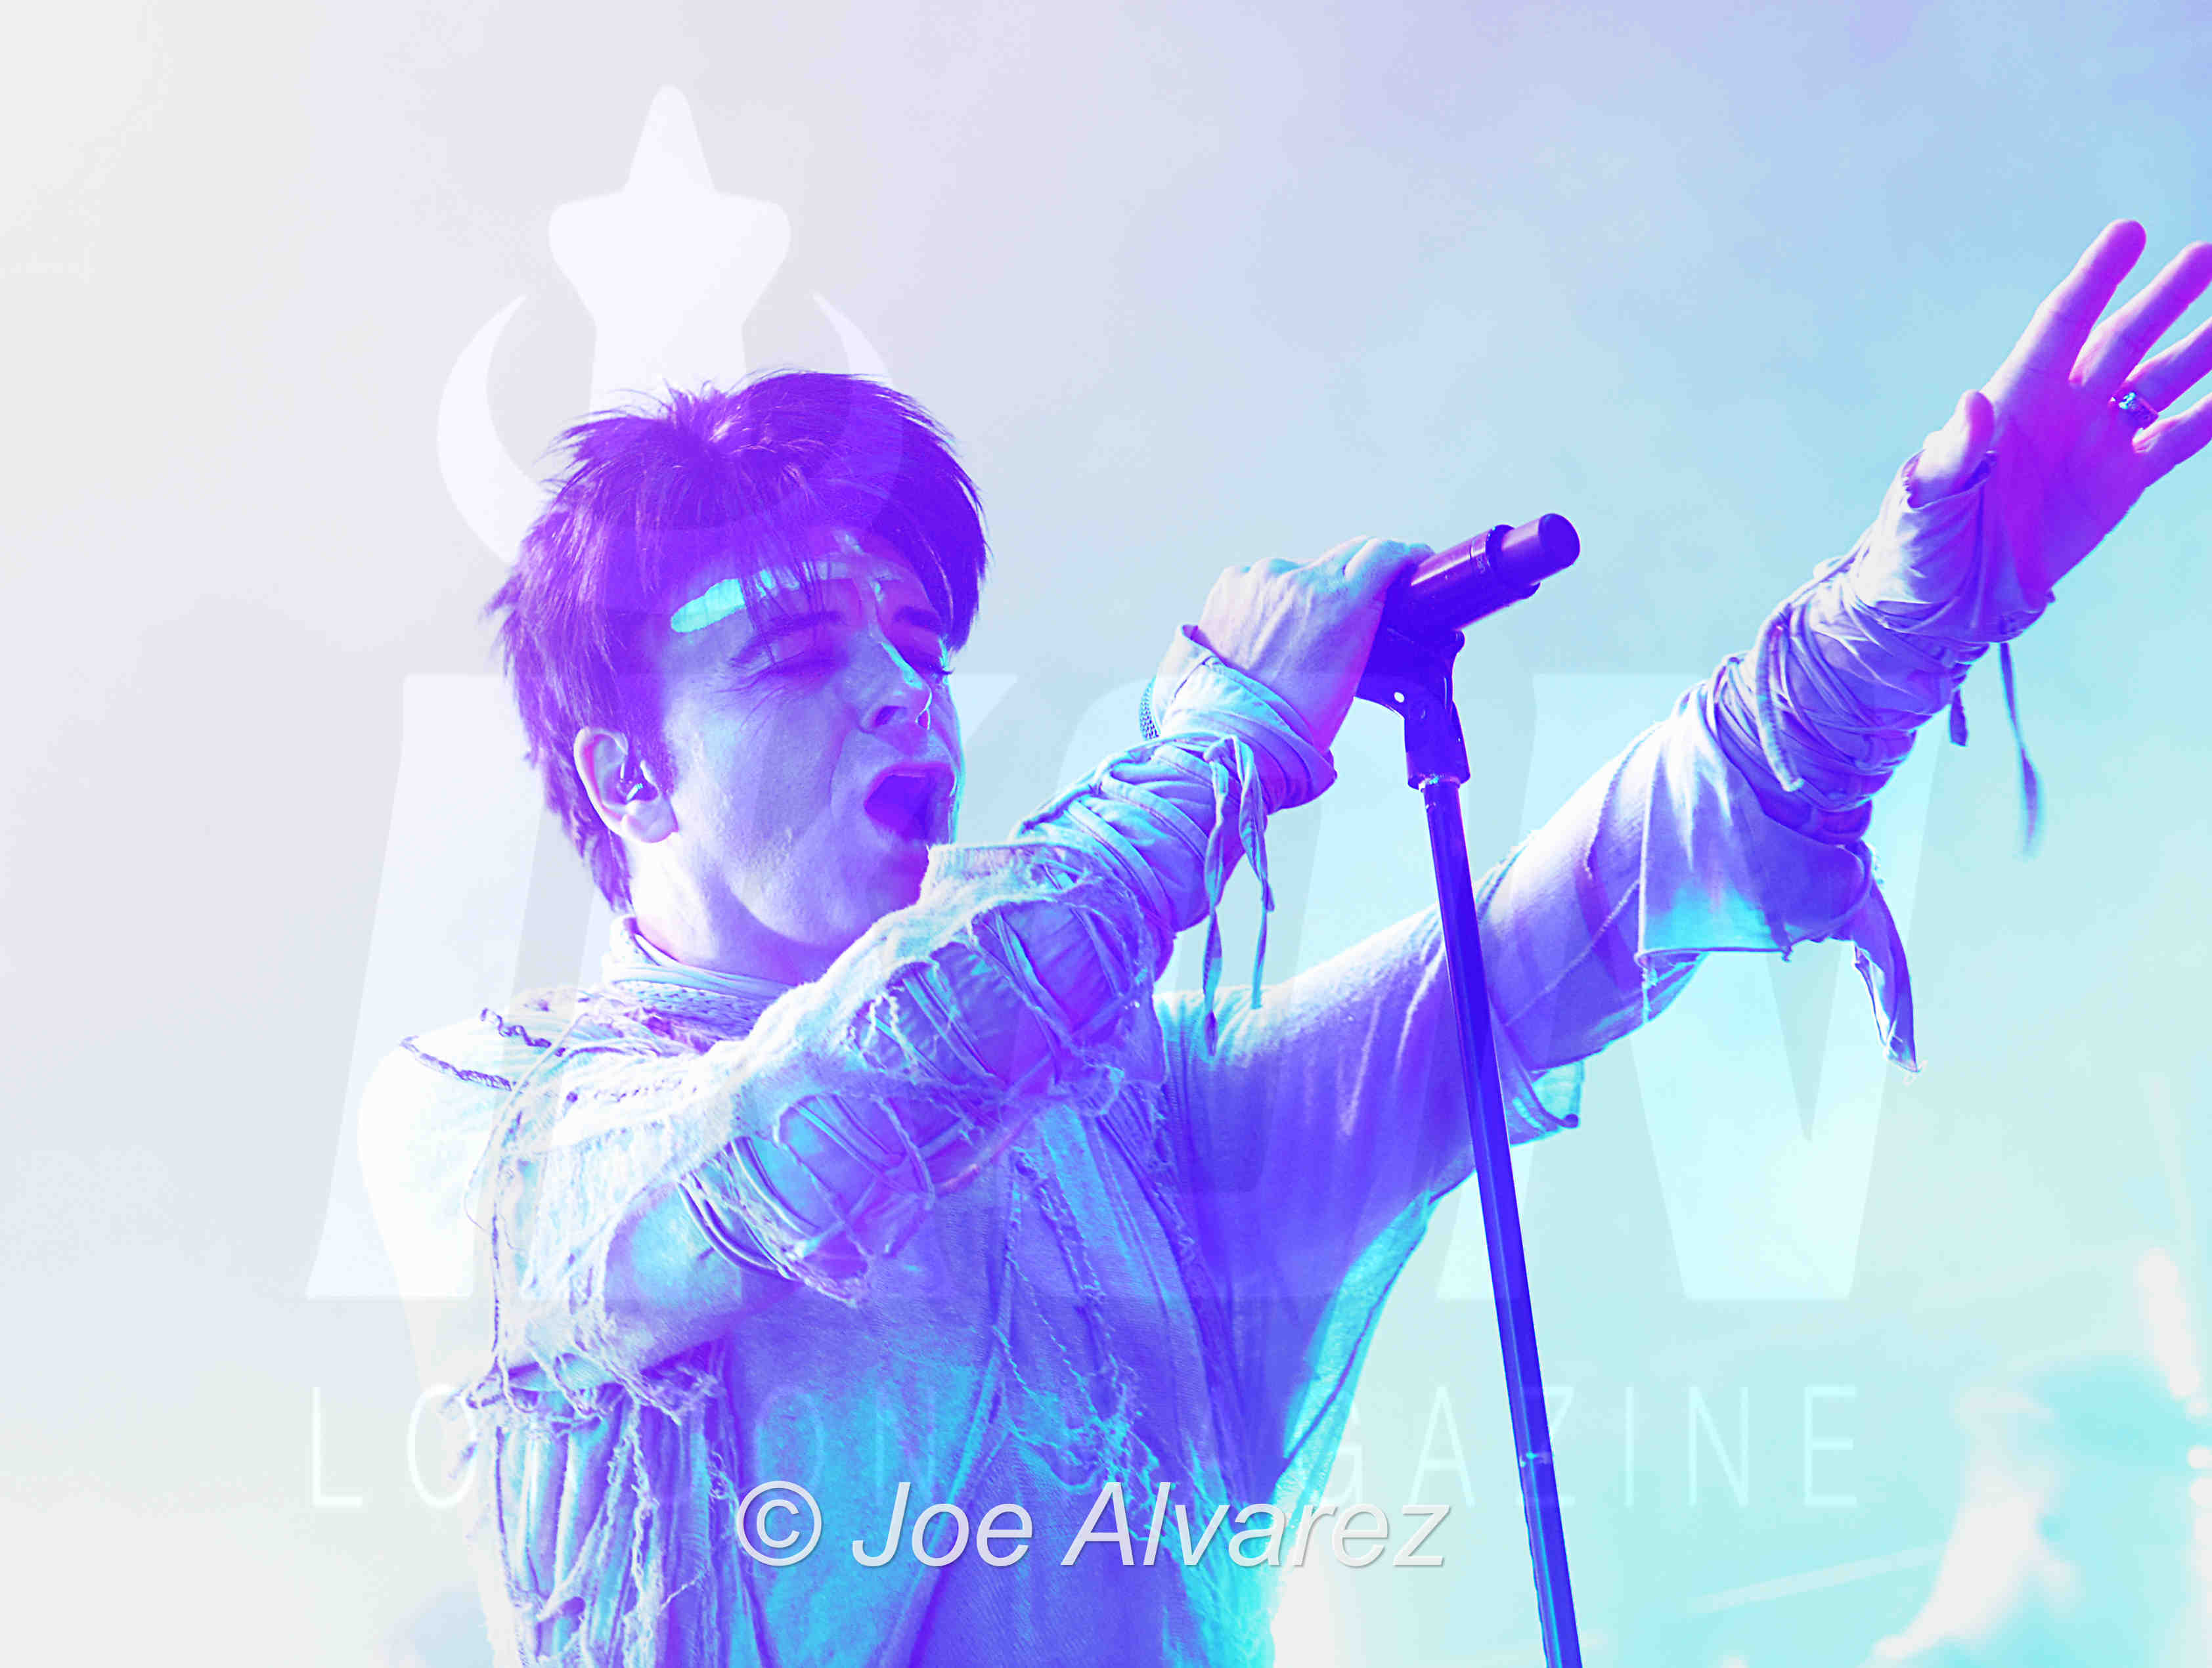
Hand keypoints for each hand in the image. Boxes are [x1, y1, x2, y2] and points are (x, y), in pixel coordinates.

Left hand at [1190, 536, 1428, 750]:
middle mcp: (1301, 580)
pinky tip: (1262, 632)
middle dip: (1356, 574)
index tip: (1409, 558)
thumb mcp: (1353, 668)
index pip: (1384, 553)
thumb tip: (1370, 597)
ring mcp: (1263, 577)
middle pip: (1346, 553)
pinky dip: (1268, 599)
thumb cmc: (1293, 715)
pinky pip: (1262, 579)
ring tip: (1291, 638)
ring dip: (1305, 592)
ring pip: (1301, 570)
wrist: (1237, 729)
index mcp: (1341, 602)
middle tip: (1351, 604)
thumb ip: (1364, 620)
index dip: (1403, 554)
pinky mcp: (1233, 580)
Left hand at [1914, 221, 2211, 599]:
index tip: (2129, 233)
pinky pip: (2176, 439)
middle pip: (2123, 340)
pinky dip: (2209, 415)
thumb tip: (1974, 401)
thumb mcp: (1927, 498)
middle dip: (2164, 299)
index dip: (2095, 279)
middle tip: (2207, 256)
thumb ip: (1955, 451)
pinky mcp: (2119, 484)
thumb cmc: (1917, 545)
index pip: (2062, 324)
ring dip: (2201, 349)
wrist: (1942, 605)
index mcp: (2014, 401)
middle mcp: (2061, 411)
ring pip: (2159, 382)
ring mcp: (2094, 445)